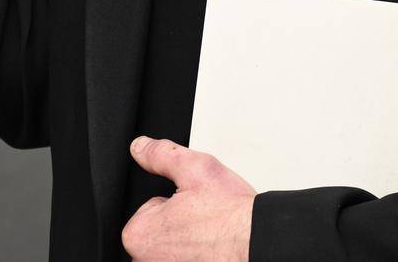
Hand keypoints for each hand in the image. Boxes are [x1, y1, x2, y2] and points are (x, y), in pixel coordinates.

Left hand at [122, 137, 254, 261]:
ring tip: (212, 232)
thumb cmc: (229, 215)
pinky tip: (215, 248)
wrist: (257, 241)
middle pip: (161, 230)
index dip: (175, 201)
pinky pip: (188, 259)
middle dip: (180, 221)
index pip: (150, 208)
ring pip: (176, 248)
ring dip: (190, 240)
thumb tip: (141, 147)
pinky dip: (199, 255)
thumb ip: (160, 155)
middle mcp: (148, 261)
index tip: (193, 204)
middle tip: (204, 217)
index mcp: (139, 235)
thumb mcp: (193, 168)